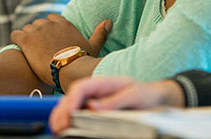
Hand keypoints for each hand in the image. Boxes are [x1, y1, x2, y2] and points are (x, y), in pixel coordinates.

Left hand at [10, 13, 111, 84]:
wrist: (69, 69)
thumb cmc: (82, 61)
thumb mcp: (92, 46)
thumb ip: (99, 33)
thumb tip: (108, 21)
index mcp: (63, 23)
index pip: (51, 18)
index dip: (49, 29)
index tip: (49, 40)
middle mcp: (49, 23)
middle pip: (38, 24)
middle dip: (37, 34)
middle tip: (39, 49)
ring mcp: (36, 30)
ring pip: (26, 29)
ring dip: (27, 38)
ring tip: (30, 51)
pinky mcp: (26, 39)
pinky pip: (15, 34)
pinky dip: (16, 40)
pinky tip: (19, 48)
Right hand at [49, 77, 185, 133]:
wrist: (153, 97)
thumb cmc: (144, 94)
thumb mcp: (133, 95)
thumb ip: (114, 101)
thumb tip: (93, 107)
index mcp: (101, 82)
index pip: (80, 88)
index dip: (71, 101)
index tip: (69, 114)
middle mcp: (93, 90)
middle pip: (70, 97)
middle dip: (62, 111)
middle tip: (59, 126)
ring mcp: (92, 99)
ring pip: (69, 104)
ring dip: (60, 115)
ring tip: (57, 129)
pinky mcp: (92, 109)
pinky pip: (76, 112)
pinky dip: (66, 119)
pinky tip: (63, 128)